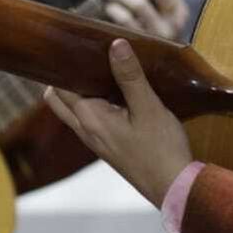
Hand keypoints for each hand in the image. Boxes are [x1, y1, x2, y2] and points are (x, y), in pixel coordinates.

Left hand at [42, 38, 193, 204]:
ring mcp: (94, 139)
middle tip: (84, 55)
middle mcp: (85, 129)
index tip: (74, 45)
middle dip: (65, 76)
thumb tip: (115, 45)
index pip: (59, 86)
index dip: (62, 65)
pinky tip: (116, 90)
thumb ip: (130, 76)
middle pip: (59, 98)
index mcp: (89, 118)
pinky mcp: (107, 144)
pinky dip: (94, 101)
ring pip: (74, 108)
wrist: (173, 187)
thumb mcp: (148, 108)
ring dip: (80, 89)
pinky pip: (90, 117)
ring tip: (102, 67)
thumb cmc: (161, 149)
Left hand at [103, 0, 189, 40]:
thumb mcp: (157, 18)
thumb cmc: (148, 44)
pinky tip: (109, 11)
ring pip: (140, 3)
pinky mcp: (142, 47)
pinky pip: (127, 21)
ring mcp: (159, 36)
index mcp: (179, 12)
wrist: (150, 82)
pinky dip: (115, 11)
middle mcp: (174, 23)